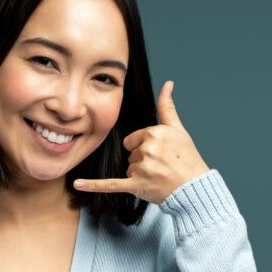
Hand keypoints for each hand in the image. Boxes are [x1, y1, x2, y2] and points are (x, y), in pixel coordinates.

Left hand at [72, 80, 209, 203]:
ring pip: (128, 168)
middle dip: (143, 161)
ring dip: (139, 174)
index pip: (133, 139)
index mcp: (154, 133)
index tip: (161, 153)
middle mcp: (148, 149)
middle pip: (130, 153)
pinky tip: (76, 184)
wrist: (194, 188)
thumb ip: (167, 106)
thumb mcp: (178, 129)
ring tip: (159, 177)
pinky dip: (93, 186)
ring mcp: (142, 168)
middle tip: (162, 166)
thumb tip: (168, 83)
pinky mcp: (136, 185)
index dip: (145, 147)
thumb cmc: (187, 158)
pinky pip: (110, 184)